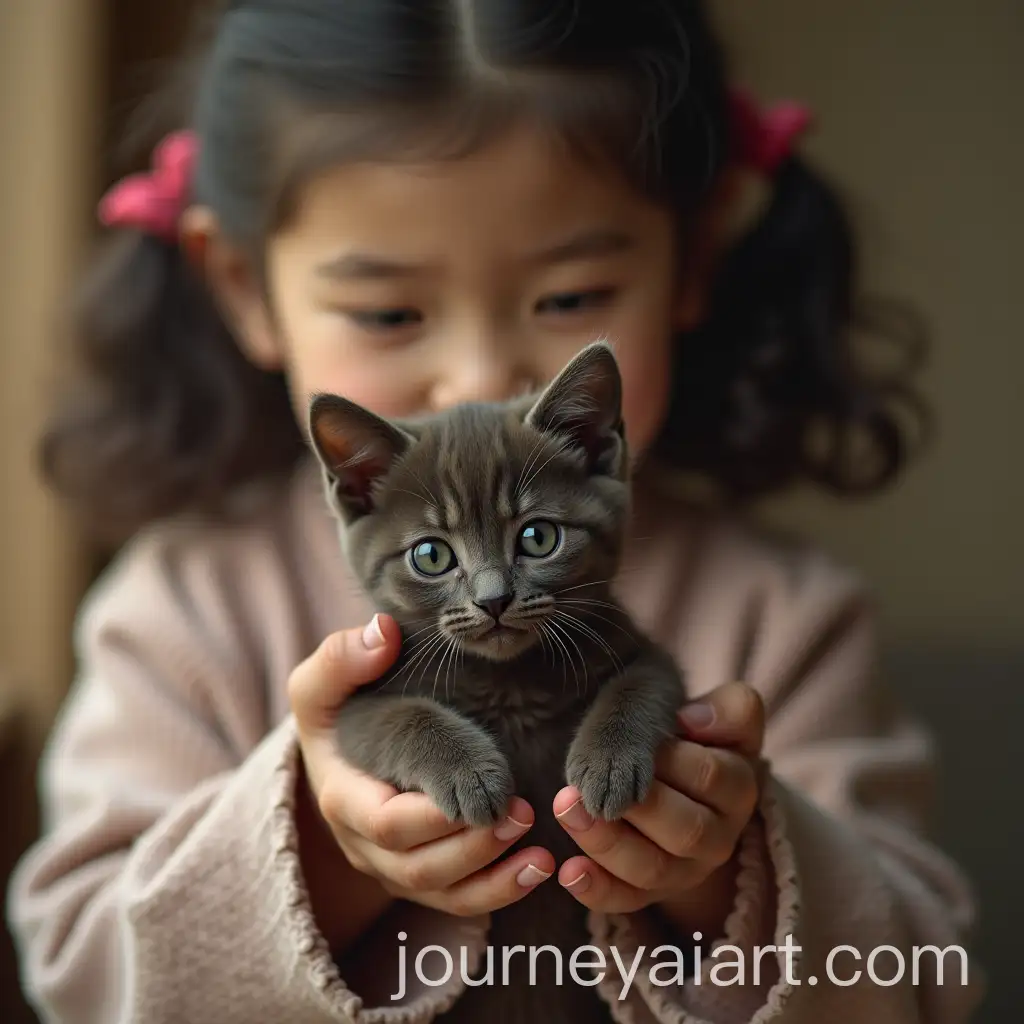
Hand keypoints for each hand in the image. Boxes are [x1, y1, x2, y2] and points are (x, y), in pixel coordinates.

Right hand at [289, 614, 554, 932]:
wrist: (337, 755)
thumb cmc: (336, 712)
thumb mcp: (323, 683)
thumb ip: (342, 657)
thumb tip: (383, 633)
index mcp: (344, 798)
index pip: (385, 822)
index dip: (433, 816)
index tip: (484, 791)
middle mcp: (365, 844)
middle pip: (417, 867)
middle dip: (472, 846)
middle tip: (521, 813)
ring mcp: (393, 867)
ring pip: (441, 892)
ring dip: (493, 877)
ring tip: (540, 851)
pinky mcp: (423, 876)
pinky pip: (458, 901)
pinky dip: (499, 891)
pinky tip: (539, 869)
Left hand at [552, 681, 764, 935]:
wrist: (685, 784)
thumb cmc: (693, 737)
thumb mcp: (720, 715)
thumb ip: (727, 709)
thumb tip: (692, 720)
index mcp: (739, 786)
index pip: (711, 775)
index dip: (670, 758)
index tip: (637, 738)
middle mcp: (719, 835)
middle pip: (685, 830)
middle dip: (636, 806)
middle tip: (586, 779)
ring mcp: (686, 869)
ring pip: (653, 869)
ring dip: (606, 843)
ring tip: (566, 809)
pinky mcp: (651, 891)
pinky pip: (627, 900)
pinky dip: (598, 890)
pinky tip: (569, 871)